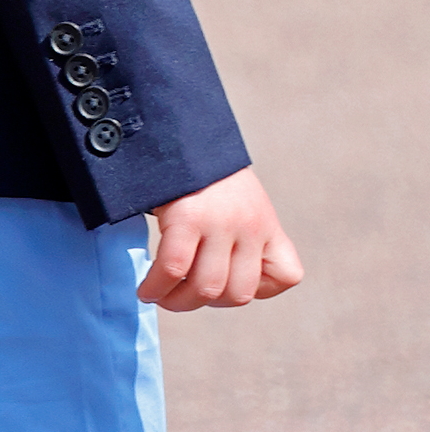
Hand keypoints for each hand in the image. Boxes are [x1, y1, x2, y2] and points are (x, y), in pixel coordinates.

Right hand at [140, 165, 301, 309]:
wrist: (175, 129)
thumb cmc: (197, 173)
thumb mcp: (237, 203)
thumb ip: (236, 238)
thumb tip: (207, 284)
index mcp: (267, 222)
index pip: (286, 275)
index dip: (255, 288)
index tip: (222, 278)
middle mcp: (250, 225)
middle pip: (237, 293)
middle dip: (204, 302)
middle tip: (179, 294)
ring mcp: (221, 222)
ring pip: (206, 288)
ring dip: (177, 302)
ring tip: (157, 295)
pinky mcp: (188, 217)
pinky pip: (174, 269)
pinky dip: (156, 286)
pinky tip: (145, 288)